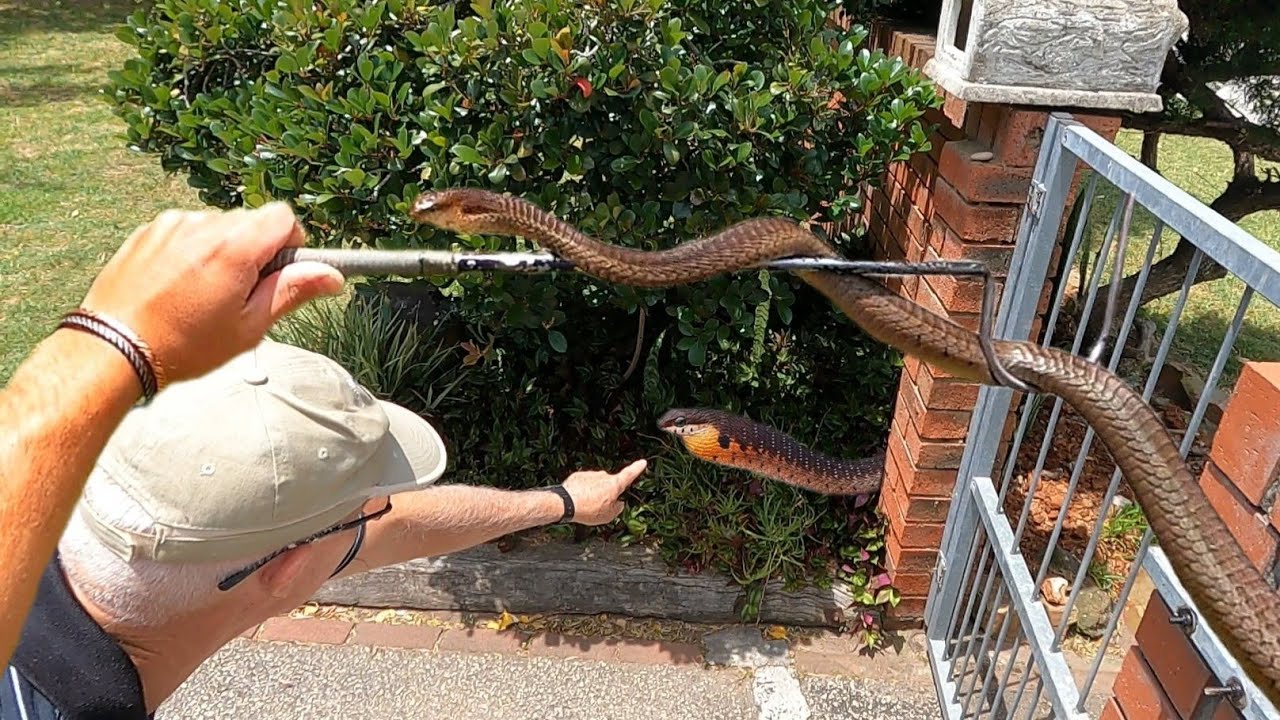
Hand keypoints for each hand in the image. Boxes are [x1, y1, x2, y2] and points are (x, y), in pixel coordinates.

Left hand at [79, 203, 343, 384]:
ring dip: (222, 250)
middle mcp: (203, 225)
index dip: (290, 243)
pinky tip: (178, 286)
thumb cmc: (184, 345)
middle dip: (255, 250)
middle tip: (240, 293)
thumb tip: (331, 275)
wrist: (113, 348)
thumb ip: (292, 292)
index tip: (280, 271)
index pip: (283, 217)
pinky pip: (186, 231)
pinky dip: (191, 251)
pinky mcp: (148, 231)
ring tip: (202, 294)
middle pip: (250, 221)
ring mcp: (171, 225)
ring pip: (218, 226)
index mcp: (235, 247)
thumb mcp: (249, 326)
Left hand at [561, 459, 647, 525]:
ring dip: (593, 494)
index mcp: (614, 484)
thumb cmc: (588, 510)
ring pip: (596, 485)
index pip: (629, 474)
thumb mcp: (608, 516)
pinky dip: (582, 492)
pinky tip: (577, 501)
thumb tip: (618, 504)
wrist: (565, 504)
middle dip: (606, 494)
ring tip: (586, 507)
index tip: (642, 462)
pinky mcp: (578, 476)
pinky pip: (584, 484)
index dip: (637, 468)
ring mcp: (590, 475)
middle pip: (609, 485)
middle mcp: (603, 476)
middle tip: (598, 508)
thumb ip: (617, 509)